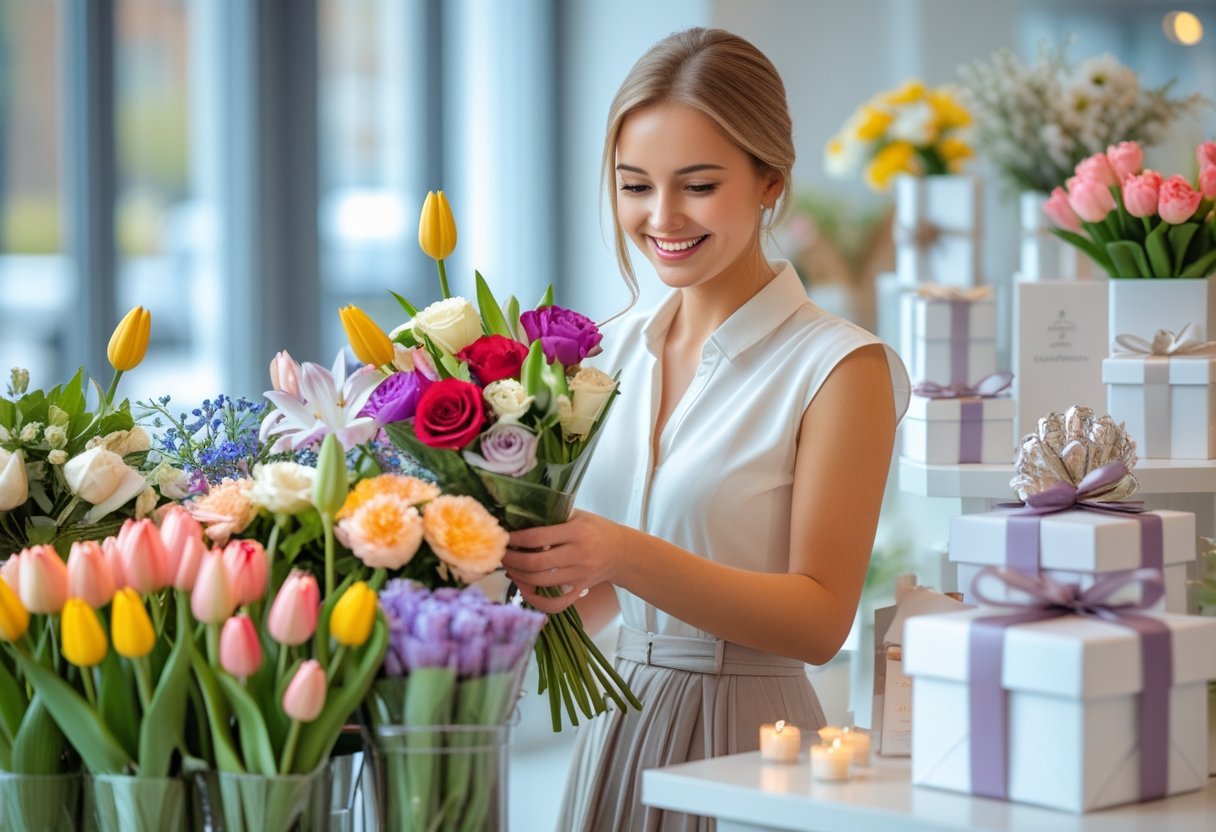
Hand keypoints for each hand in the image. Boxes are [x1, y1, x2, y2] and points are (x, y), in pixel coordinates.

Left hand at [501, 510, 629, 613]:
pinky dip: (537, 601)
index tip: (503, 537)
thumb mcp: (578, 514)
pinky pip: (556, 604)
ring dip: (519, 577)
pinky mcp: (580, 590)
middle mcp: (578, 555)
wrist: (621, 551)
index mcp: (576, 532)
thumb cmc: (596, 529)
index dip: (515, 539)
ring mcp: (579, 576)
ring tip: (509, 568)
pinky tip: (526, 590)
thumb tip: (518, 518)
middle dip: (512, 560)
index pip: (537, 537)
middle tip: (501, 555)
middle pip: (536, 564)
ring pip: (541, 583)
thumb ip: (553, 516)